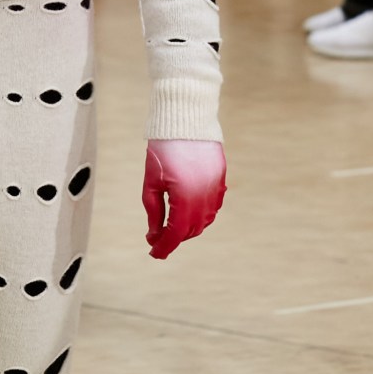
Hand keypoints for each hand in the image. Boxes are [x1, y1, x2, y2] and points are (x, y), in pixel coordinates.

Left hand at [143, 139, 225, 259]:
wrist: (185, 120)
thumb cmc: (162, 150)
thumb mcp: (151, 182)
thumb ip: (154, 211)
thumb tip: (154, 235)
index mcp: (185, 196)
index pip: (176, 232)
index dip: (165, 246)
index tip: (154, 253)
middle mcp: (204, 195)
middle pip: (192, 229)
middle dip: (175, 237)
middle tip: (157, 239)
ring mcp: (216, 188)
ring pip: (205, 220)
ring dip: (189, 228)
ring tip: (171, 226)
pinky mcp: (220, 179)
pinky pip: (213, 206)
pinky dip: (202, 215)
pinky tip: (189, 213)